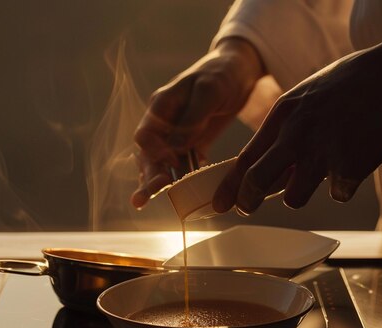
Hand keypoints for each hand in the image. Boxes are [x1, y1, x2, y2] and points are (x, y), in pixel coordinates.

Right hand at [131, 38, 264, 207]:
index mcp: (162, 105)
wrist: (238, 71)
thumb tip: (176, 146)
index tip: (173, 162)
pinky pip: (182, 163)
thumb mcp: (210, 90)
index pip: (145, 135)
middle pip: (148, 153)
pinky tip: (185, 191)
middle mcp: (164, 121)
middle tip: (143, 198)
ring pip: (161, 162)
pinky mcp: (191, 142)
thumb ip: (193, 117)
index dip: (154, 153)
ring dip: (156, 181)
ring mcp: (176, 133)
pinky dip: (182, 177)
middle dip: (147, 175)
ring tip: (145, 201)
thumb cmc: (222, 74)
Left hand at [213, 17, 381, 214]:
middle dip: (248, 201)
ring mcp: (322, 151)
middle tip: (247, 209)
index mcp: (284, 113)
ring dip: (303, 193)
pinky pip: (337, 194)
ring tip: (323, 172)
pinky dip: (345, 185)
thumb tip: (275, 170)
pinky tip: (358, 159)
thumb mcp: (309, 97)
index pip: (246, 157)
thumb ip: (288, 130)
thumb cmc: (353, 83)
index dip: (229, 186)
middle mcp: (297, 133)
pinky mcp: (350, 167)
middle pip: (257, 182)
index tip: (219, 204)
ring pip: (294, 199)